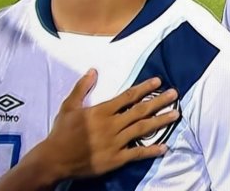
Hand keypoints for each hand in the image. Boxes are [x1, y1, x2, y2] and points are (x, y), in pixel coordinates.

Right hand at [36, 69, 179, 179]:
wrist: (54, 159)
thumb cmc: (61, 132)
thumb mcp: (69, 106)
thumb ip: (82, 88)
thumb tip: (93, 70)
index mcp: (102, 111)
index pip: (128, 96)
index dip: (144, 88)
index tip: (158, 82)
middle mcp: (112, 125)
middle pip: (140, 110)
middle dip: (159, 101)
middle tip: (175, 94)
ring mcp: (115, 142)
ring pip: (142, 129)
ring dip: (160, 121)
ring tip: (175, 114)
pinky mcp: (115, 159)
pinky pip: (137, 153)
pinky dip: (151, 150)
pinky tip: (164, 146)